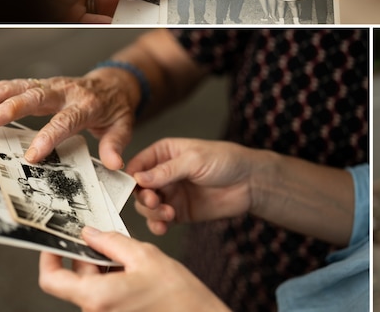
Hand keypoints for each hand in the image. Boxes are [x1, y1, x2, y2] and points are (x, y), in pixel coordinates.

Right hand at [0, 68, 138, 169]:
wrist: (116, 84)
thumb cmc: (116, 107)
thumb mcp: (123, 126)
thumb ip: (115, 144)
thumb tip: (114, 163)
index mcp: (88, 105)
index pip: (65, 121)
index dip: (48, 138)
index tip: (32, 155)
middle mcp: (69, 92)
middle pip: (39, 97)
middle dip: (14, 107)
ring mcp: (56, 86)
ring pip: (27, 86)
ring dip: (3, 92)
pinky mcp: (46, 84)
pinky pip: (23, 84)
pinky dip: (3, 87)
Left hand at [38, 227, 229, 311]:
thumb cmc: (177, 295)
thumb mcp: (145, 256)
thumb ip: (112, 242)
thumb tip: (89, 233)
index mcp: (97, 297)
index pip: (51, 280)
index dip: (49, 258)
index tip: (54, 242)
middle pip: (76, 280)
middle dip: (87, 256)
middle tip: (103, 237)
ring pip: (91, 287)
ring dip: (103, 268)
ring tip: (129, 256)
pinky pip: (104, 296)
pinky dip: (113, 280)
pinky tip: (133, 271)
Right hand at [127, 138, 258, 235]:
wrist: (250, 182)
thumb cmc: (226, 161)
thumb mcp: (195, 160)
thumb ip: (166, 171)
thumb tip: (139, 178)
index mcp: (164, 153)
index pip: (137, 164)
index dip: (130, 177)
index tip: (130, 188)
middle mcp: (164, 173)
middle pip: (139, 189)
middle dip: (143, 197)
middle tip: (154, 202)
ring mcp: (171, 193)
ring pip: (147, 207)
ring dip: (152, 212)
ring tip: (167, 213)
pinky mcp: (179, 212)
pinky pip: (160, 220)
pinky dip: (158, 224)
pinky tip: (163, 226)